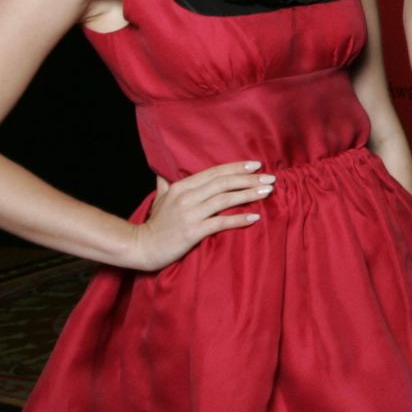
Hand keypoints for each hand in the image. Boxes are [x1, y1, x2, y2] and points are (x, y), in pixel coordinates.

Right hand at [129, 161, 272, 270]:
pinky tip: (255, 217)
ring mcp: (190, 214)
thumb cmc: (155, 224)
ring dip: (249, 194)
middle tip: (271, 178)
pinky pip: (220, 222)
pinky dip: (239, 219)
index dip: (236, 167)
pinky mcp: (192, 232)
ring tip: (268, 192)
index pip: (214, 172)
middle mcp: (187, 197)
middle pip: (224, 183)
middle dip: (250, 179)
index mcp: (181, 187)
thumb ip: (166, 184)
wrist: (140, 247)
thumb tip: (164, 172)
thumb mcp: (160, 199)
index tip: (257, 164)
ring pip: (225, 199)